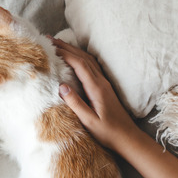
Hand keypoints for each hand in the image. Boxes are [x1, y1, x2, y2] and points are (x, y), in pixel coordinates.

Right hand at [52, 38, 140, 152]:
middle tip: (49, 39)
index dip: (65, 54)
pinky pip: (91, 66)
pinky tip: (74, 58)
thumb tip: (62, 87)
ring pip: (88, 60)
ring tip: (58, 45)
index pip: (80, 65)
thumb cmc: (108, 132)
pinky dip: (80, 58)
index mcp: (97, 88)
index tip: (51, 47)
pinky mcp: (104, 87)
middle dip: (66, 47)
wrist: (127, 137)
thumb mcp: (89, 121)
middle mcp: (101, 82)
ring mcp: (104, 83)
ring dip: (73, 50)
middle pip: (83, 58)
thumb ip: (76, 104)